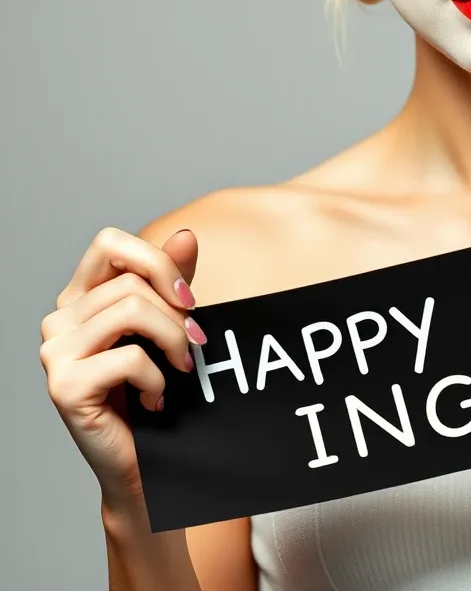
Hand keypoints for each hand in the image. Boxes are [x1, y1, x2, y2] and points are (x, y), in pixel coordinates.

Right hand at [39, 228, 200, 511]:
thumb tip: (184, 235)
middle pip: (131, 282)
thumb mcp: (168, 324)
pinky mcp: (63, 386)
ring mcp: (55, 353)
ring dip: (173, 341)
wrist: (146, 459)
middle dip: (176, 312)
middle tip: (192, 345)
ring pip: (132, 311)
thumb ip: (173, 280)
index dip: (155, 261)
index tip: (188, 298)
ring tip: (180, 368)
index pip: (109, 242)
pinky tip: (155, 397)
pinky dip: (157, 377)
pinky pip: (130, 357)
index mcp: (79, 297)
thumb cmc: (156, 386)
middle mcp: (59, 320)